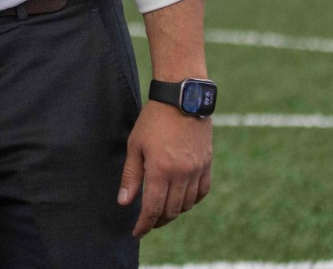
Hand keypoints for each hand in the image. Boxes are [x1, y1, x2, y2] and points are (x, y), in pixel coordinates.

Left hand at [118, 102, 211, 236]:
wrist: (182, 100)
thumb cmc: (153, 121)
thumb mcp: (135, 146)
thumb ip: (131, 176)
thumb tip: (125, 203)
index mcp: (161, 170)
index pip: (153, 208)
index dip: (144, 224)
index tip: (137, 232)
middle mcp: (182, 174)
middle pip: (171, 210)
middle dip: (158, 221)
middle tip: (147, 223)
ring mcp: (197, 170)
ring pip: (187, 204)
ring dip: (174, 212)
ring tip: (161, 211)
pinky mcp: (207, 164)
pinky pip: (202, 192)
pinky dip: (191, 201)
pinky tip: (181, 200)